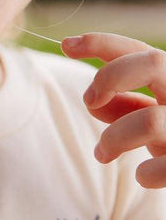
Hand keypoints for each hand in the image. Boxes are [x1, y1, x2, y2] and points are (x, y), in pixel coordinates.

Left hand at [61, 32, 165, 189]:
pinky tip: (143, 177)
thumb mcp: (149, 116)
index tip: (67, 44)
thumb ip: (123, 105)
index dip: (102, 42)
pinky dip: (147, 174)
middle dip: (110, 77)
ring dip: (114, 138)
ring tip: (102, 153)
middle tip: (90, 101)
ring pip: (149, 121)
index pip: (140, 50)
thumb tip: (95, 103)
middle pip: (153, 63)